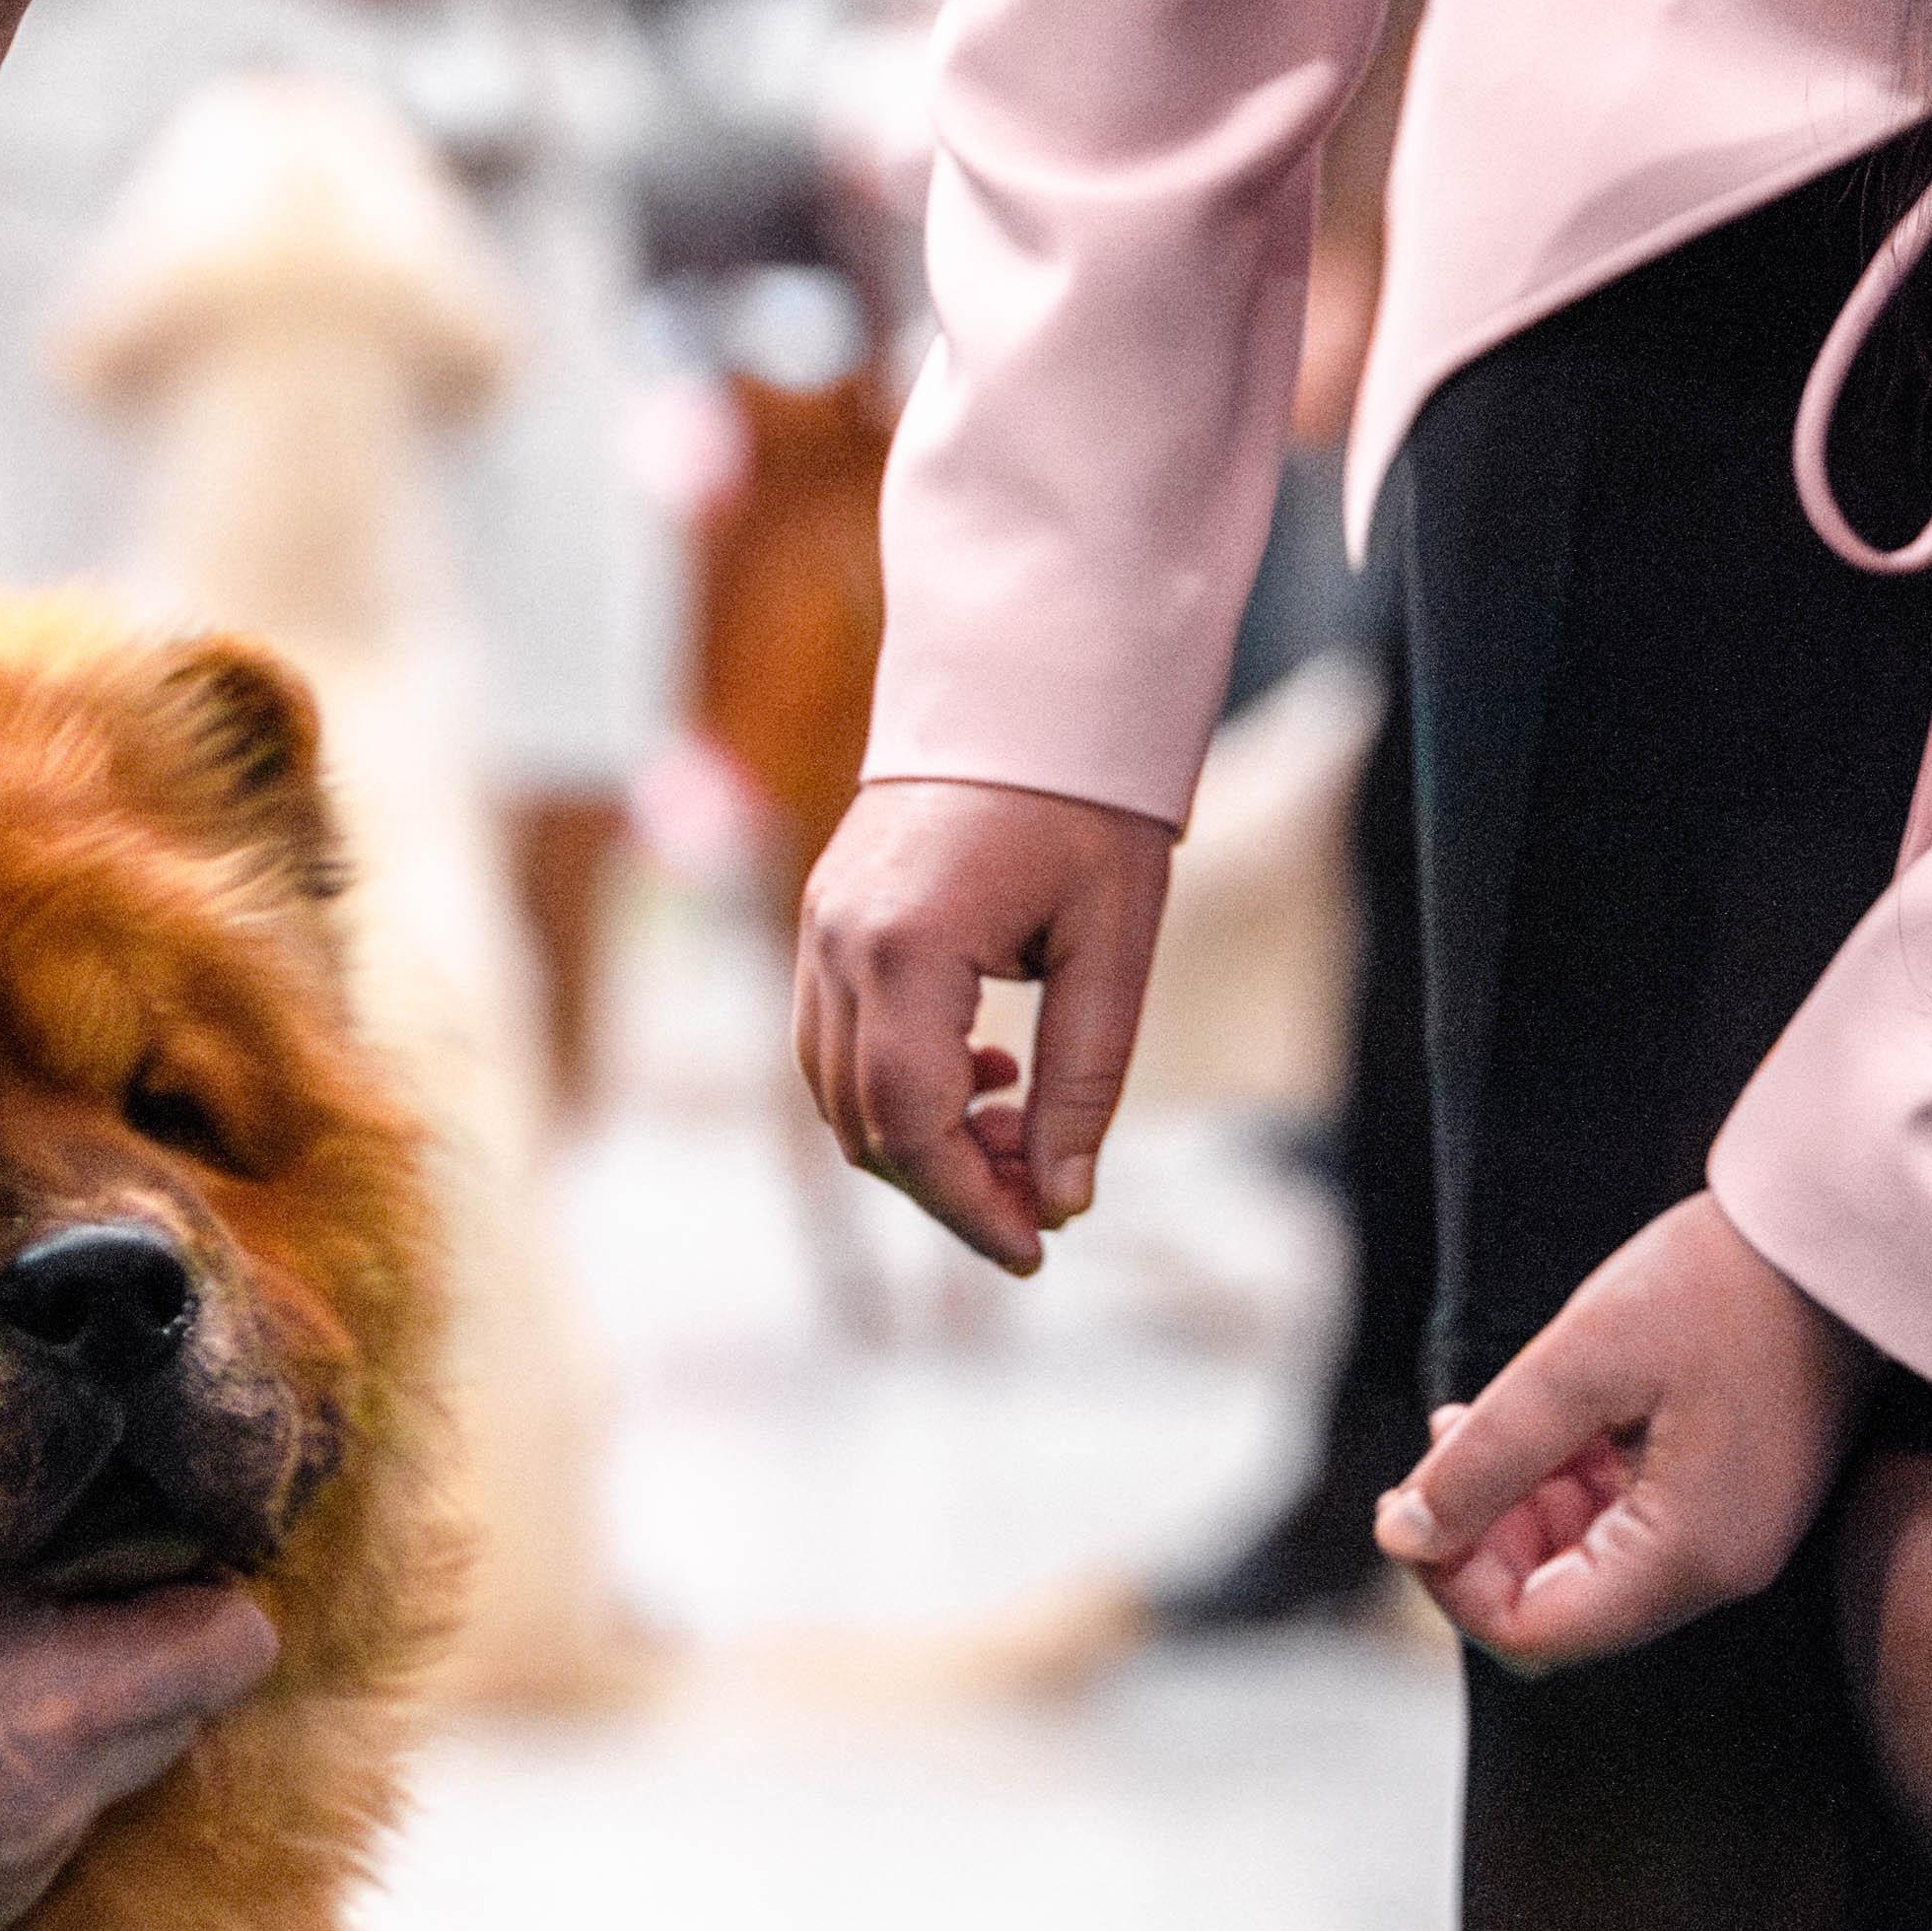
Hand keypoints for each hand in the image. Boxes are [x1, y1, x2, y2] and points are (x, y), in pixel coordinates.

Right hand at [0, 1582, 282, 1930]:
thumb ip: (4, 1574)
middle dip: (125, 1671)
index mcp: (51, 1711)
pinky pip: (12, 1865)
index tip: (137, 1566)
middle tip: (31, 1618)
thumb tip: (81, 1549)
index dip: (193, 1595)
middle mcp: (51, 1819)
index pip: (231, 1650)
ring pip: (87, 1799)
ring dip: (47, 1749)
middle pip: (172, 1727)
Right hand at [792, 776, 1174, 1274]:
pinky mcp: (824, 918)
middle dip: (946, 1184)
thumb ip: (1083, 1082)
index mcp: (907, 947)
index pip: (909, 1126)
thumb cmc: (1088, 802)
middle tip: (1039, 1203)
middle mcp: (837, 943)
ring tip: (1017, 1131)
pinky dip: (896, 1085)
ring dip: (918, 1140)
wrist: (1032, 680)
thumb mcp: (1113, 947)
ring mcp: (817, 928)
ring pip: (836, 1093)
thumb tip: (1061, 1201)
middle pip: (861, 1123)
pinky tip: (983, 1069)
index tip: (1034, 1250)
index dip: (967, 1207)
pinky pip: (833, 1041)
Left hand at [1373, 1194, 1873, 1665]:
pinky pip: (1624, 1523)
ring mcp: (1729, 1535)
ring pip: (1583, 1563)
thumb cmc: (1718, 1286)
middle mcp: (1717, 1569)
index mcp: (1688, 1556)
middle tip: (1444, 1442)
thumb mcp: (1576, 1366)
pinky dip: (1567, 1480)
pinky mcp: (1730, 1496)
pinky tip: (1544, 1416)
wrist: (1835, 1234)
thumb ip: (1483, 1460)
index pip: (1534, 1633)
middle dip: (1481, 1535)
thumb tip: (1402, 1536)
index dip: (1451, 1583)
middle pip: (1556, 1603)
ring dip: (1517, 1503)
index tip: (1408, 1502)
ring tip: (1479, 1417)